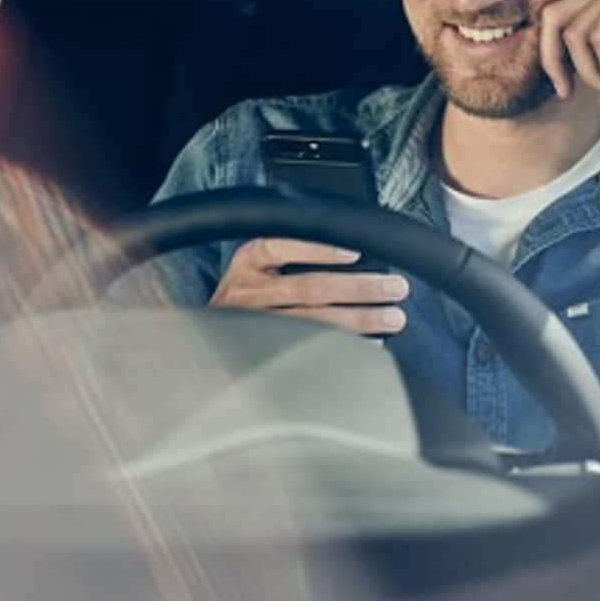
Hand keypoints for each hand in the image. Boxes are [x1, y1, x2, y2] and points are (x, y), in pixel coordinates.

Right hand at [207, 237, 409, 334]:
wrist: (204, 338)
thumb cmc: (248, 296)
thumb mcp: (259, 266)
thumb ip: (295, 256)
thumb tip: (360, 256)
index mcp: (249, 260)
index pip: (282, 247)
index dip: (320, 249)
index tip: (355, 251)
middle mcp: (248, 291)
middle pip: (309, 288)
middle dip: (359, 288)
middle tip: (396, 288)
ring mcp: (253, 326)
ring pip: (313, 322)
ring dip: (359, 319)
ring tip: (392, 317)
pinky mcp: (262, 353)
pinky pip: (307, 351)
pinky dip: (344, 348)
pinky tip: (370, 345)